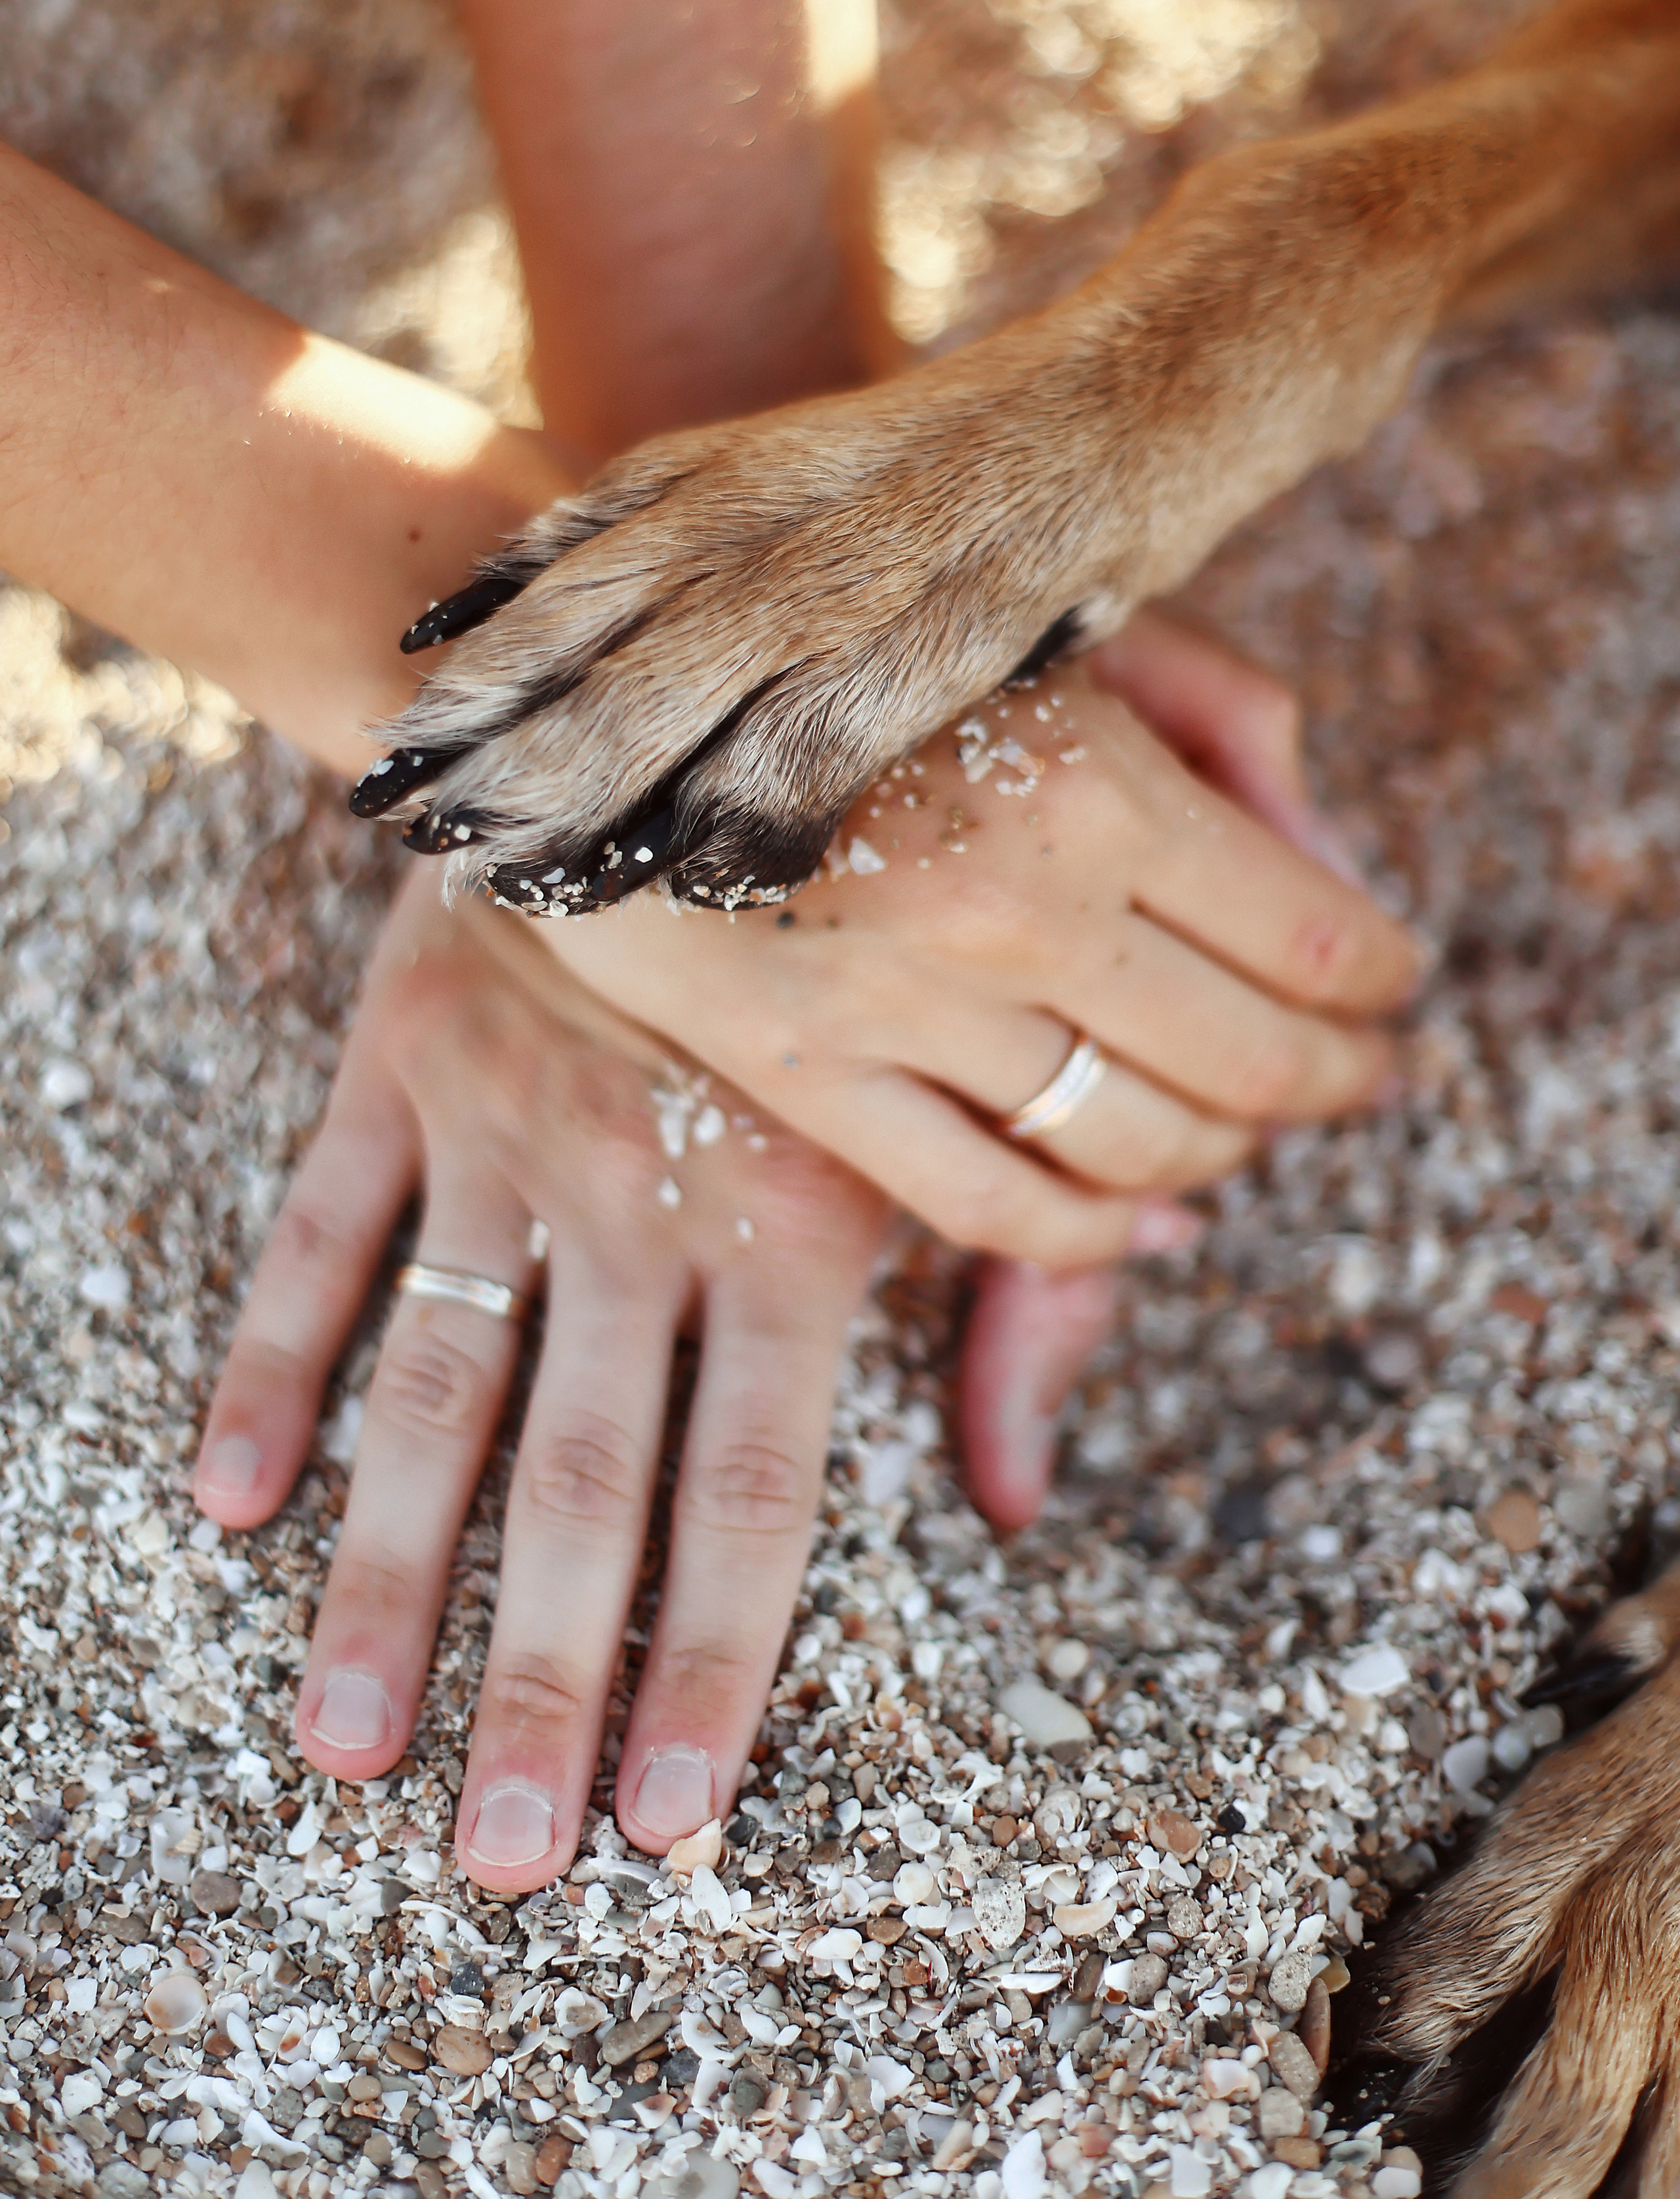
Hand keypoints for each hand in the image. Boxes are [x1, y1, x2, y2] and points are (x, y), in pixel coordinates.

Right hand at [190, 867, 1117, 1877]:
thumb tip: (1062, 1422)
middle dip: (546, 1678)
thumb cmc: (862, 914)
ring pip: (439, 1383)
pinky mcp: (400, 1062)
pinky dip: (274, 1358)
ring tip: (352, 1743)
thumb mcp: (959, 1066)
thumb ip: (1023, 1260)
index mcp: (797, 1209)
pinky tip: (228, 1499)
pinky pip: (325, 1228)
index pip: (760, 1480)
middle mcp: (648, 1193)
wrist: (693, 733)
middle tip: (506, 1860)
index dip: (720, 1654)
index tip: (673, 1823)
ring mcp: (507, 1132)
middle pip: (587, 1475)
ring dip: (389, 1571)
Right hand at [539, 611, 1419, 1268]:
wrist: (602, 686)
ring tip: (1248, 1135)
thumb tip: (1323, 859)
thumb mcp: (1053, 622)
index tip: (1397, 993)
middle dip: (1335, 1080)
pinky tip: (1141, 1226)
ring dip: (1224, 1158)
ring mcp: (907, 1007)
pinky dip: (1090, 1238)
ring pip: (1132, 1144)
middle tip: (1362, 1076)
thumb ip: (1219, 714)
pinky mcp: (807, 1077)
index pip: (1310, 935)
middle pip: (1248, 1059)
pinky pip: (986, 1205)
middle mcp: (1018, 910)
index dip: (1382, 982)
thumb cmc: (849, 640)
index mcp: (1092, 782)